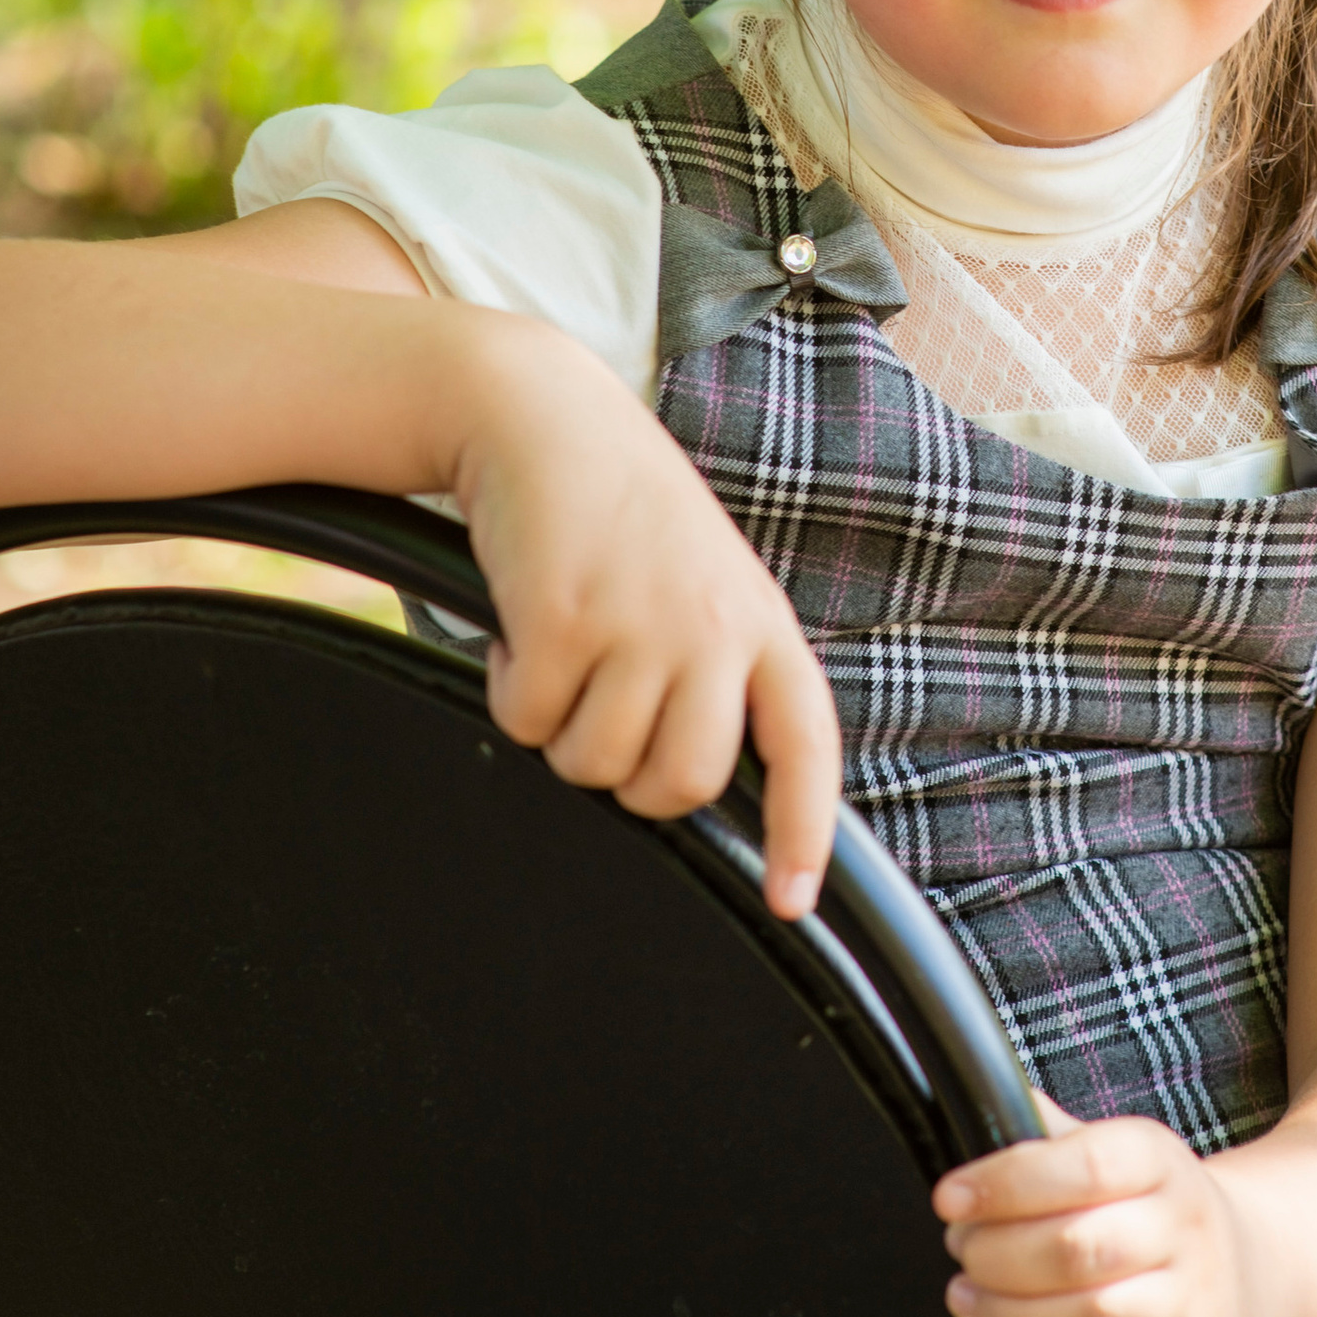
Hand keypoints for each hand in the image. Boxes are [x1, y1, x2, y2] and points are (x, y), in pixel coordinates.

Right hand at [452, 323, 842, 919]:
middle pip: (680, 784)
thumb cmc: (620, 512)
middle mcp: (715, 628)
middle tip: (603, 716)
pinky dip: (510, 691)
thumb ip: (719, 670)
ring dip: (560, 729)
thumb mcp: (703, 583)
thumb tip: (698, 778)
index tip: (789, 899)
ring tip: (564, 649)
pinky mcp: (563, 621)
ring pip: (595, 766)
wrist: (542, 417)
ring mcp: (641, 624)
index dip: (802, 831)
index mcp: (762, 623)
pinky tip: (523, 624)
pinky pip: (527, 723)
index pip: (805, 745)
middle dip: (628, 779)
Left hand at [933, 1097, 1255, 1316]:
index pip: (1085, 1167)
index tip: (953, 1197)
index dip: (1006, 1183)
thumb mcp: (1118, 1148)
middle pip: (1079, 1249)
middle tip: (963, 1248)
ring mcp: (1186, 1305)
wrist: (1248, 1269)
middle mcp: (1182, 1231)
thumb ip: (1050, 1133)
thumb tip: (984, 1104)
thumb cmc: (1156, 1206)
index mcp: (1160, 1162)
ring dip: (1008, 1315)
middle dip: (996, 1254)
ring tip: (970, 1296)